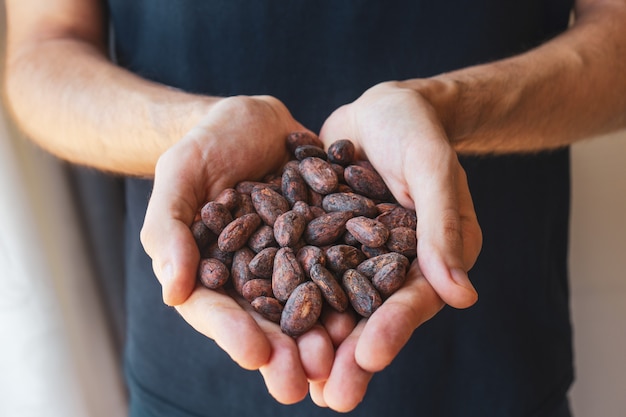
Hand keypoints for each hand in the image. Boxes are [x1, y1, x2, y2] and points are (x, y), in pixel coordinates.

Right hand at [140, 95, 334, 403]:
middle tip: (303, 380)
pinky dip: (356, 288)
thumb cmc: (205, 145)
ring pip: (310, 304)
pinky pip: (344, 267)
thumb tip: (172, 291)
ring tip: (341, 357)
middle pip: (268, 322)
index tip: (256, 356)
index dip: (235, 335)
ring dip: (324, 334)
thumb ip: (169, 229)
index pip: (218, 311)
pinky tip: (373, 307)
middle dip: (285, 351)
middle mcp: (257, 277)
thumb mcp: (180, 175)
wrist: (255, 121)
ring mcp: (296, 262)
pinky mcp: (329, 242)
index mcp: (213, 272)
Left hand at [312, 81, 482, 410]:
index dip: (393, 329)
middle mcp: (392, 265)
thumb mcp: (431, 168)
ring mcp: (355, 256)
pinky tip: (265, 325)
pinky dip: (289, 298)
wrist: (380, 110)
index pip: (413, 300)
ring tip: (295, 380)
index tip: (367, 356)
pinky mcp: (323, 241)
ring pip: (336, 305)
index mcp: (430, 257)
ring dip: (317, 342)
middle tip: (330, 397)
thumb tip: (463, 296)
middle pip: (372, 317)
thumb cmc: (416, 130)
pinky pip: (306, 273)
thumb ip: (442, 226)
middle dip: (350, 357)